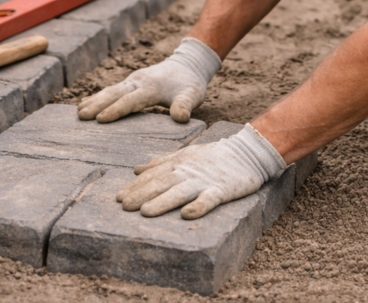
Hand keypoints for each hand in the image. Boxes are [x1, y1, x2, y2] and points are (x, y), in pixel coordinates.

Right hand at [77, 38, 220, 122]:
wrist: (188, 64)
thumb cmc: (189, 84)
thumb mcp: (192, 95)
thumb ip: (185, 105)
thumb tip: (180, 118)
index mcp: (151, 87)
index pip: (131, 100)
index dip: (116, 110)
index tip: (101, 120)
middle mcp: (138, 82)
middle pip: (114, 94)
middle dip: (97, 105)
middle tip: (81, 117)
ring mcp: (133, 80)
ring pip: (110, 90)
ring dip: (94, 101)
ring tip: (78, 112)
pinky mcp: (130, 82)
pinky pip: (112, 89)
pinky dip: (97, 96)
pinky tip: (85, 104)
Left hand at [117, 124, 286, 218]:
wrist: (248, 152)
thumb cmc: (214, 156)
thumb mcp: (185, 154)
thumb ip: (161, 162)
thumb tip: (136, 169)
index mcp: (179, 163)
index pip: (153, 175)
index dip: (135, 186)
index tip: (118, 198)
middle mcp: (188, 172)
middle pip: (162, 183)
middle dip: (142, 194)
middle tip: (124, 206)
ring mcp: (205, 181)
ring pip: (180, 191)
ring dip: (163, 201)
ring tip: (145, 212)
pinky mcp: (222, 190)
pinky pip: (209, 199)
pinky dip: (198, 206)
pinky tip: (187, 215)